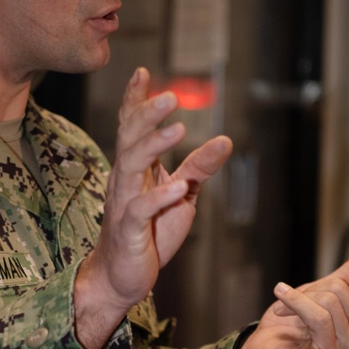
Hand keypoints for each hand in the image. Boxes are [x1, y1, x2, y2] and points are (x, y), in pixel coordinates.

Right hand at [74, 68, 231, 348]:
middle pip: (130, 139)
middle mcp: (124, 180)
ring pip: (130, 167)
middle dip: (147, 115)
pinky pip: (140, 210)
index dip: (135, 100)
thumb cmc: (149, 233)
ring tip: (177, 130)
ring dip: (153, 146)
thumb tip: (226, 140)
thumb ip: (198, 168)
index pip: (131, 127)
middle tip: (170, 96)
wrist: (122, 277)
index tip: (144, 72)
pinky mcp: (128, 230)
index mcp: (135, 169)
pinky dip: (159, 197)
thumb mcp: (181, 196)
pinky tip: (178, 187)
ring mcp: (123, 204)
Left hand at [238, 247, 348, 348]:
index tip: (291, 294)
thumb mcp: (319, 293)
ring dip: (293, 307)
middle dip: (302, 297)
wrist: (262, 346)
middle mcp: (348, 342)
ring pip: (321, 319)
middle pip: (332, 301)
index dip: (314, 287)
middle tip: (285, 307)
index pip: (341, 289)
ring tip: (280, 313)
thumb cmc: (293, 322)